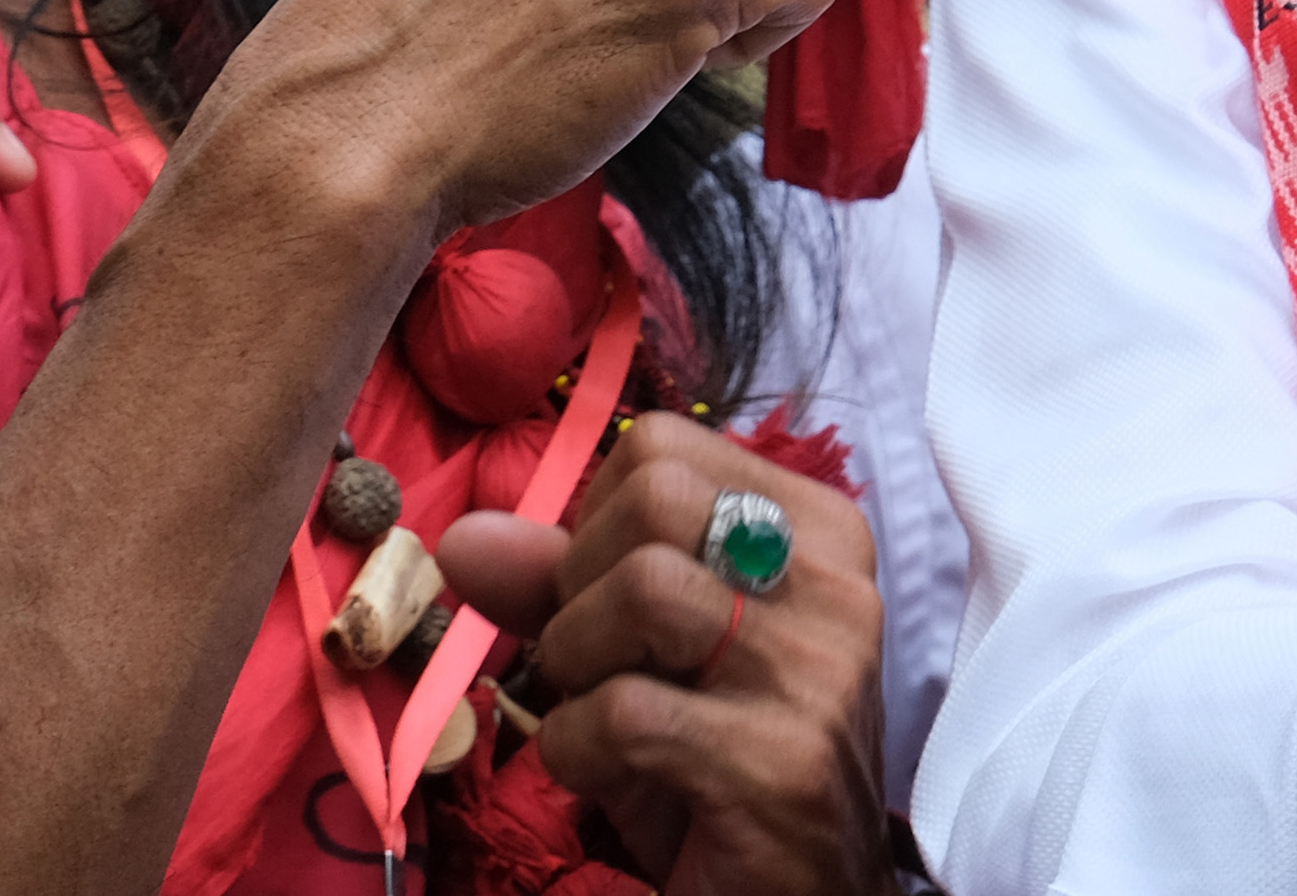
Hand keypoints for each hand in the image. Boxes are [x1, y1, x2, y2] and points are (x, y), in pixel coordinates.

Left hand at [438, 416, 888, 895]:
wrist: (803, 889)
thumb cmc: (715, 759)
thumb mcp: (639, 655)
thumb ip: (560, 582)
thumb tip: (463, 536)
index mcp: (815, 529)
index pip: (660, 445)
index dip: (593, 519)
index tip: (605, 597)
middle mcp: (833, 582)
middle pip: (653, 496)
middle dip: (579, 582)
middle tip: (597, 661)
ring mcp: (817, 670)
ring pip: (641, 587)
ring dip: (577, 664)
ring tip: (605, 717)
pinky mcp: (781, 760)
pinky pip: (624, 713)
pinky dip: (578, 748)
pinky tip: (612, 775)